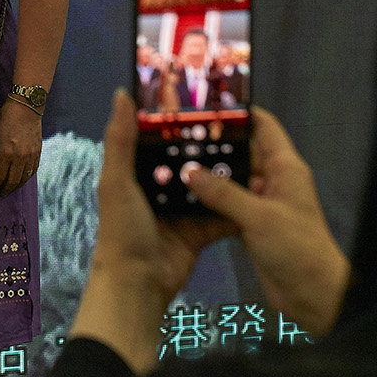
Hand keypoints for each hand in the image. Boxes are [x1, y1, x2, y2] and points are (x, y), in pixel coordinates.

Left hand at [0, 96, 42, 195]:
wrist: (26, 108)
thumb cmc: (6, 118)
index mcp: (6, 153)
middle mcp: (20, 157)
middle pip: (12, 181)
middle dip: (5, 190)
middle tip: (0, 193)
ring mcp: (30, 156)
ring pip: (24, 178)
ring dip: (16, 186)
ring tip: (10, 189)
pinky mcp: (38, 153)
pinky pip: (33, 171)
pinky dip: (26, 178)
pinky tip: (21, 180)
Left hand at [95, 90, 233, 302]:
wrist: (140, 283)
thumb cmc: (123, 227)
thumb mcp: (117, 181)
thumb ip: (121, 140)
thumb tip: (123, 93)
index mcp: (135, 173)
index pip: (156, 139)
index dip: (174, 122)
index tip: (199, 99)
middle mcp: (159, 188)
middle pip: (186, 161)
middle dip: (207, 146)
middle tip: (237, 125)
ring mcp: (182, 210)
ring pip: (207, 186)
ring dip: (226, 173)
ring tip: (253, 150)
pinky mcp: (201, 231)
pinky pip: (221, 214)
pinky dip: (237, 205)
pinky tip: (259, 188)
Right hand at [183, 106, 349, 334]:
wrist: (314, 296)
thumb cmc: (295, 247)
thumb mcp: (258, 216)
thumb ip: (222, 192)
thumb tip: (187, 170)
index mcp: (284, 167)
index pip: (263, 126)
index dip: (238, 112)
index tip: (204, 104)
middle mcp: (274, 180)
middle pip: (243, 150)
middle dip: (214, 143)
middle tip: (176, 134)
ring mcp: (264, 203)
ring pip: (233, 178)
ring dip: (209, 172)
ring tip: (172, 160)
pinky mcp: (253, 225)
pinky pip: (229, 203)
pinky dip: (211, 198)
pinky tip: (184, 195)